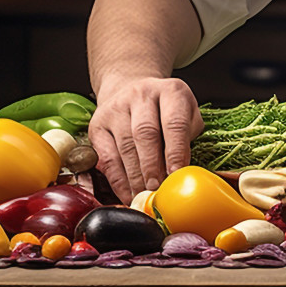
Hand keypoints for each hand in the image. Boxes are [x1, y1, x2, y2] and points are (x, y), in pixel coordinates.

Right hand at [88, 75, 203, 203]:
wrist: (133, 92)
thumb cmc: (167, 112)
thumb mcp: (188, 116)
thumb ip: (187, 140)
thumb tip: (181, 175)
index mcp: (170, 91)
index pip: (174, 123)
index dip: (176, 151)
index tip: (176, 174)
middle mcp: (141, 95)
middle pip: (145, 133)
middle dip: (152, 166)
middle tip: (158, 189)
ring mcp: (116, 108)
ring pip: (125, 147)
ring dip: (136, 177)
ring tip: (145, 195)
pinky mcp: (97, 125)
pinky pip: (107, 158)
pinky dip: (118, 181)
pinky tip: (128, 193)